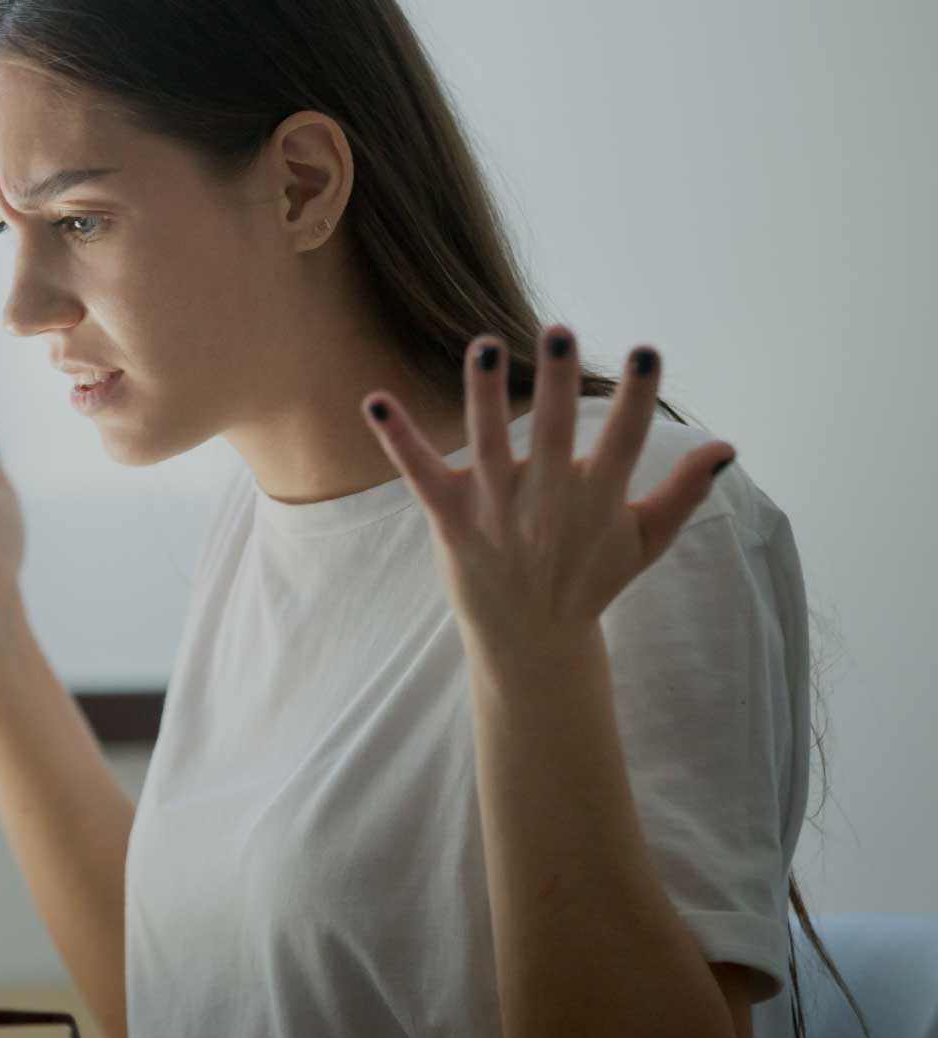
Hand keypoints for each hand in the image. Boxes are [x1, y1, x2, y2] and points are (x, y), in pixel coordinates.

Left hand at [359, 324, 736, 649]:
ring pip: (489, 443)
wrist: (531, 642)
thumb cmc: (589, 581)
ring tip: (484, 346)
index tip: (647, 352)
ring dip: (485, 394)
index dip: (637, 399)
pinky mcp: (450, 520)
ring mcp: (496, 510)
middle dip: (558, 384)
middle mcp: (547, 502)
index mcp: (598, 501)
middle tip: (557, 331)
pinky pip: (419, 474)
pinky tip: (374, 401)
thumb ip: (683, 492)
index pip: (626, 442)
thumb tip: (727, 447)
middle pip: (555, 434)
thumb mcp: (644, 541)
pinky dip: (398, 439)